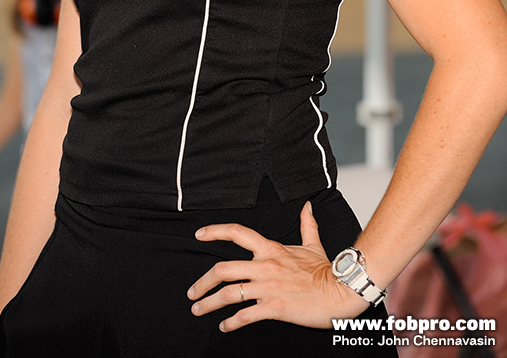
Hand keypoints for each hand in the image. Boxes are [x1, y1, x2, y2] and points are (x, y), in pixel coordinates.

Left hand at [187, 201, 365, 331]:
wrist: (340, 292)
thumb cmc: (325, 270)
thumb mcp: (312, 244)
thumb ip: (306, 224)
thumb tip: (307, 206)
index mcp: (270, 248)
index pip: (237, 233)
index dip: (215, 231)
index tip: (199, 234)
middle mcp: (264, 266)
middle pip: (222, 269)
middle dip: (202, 283)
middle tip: (192, 292)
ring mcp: (267, 287)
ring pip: (229, 294)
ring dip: (209, 304)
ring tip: (198, 310)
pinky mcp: (274, 308)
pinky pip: (245, 315)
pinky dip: (230, 323)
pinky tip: (224, 326)